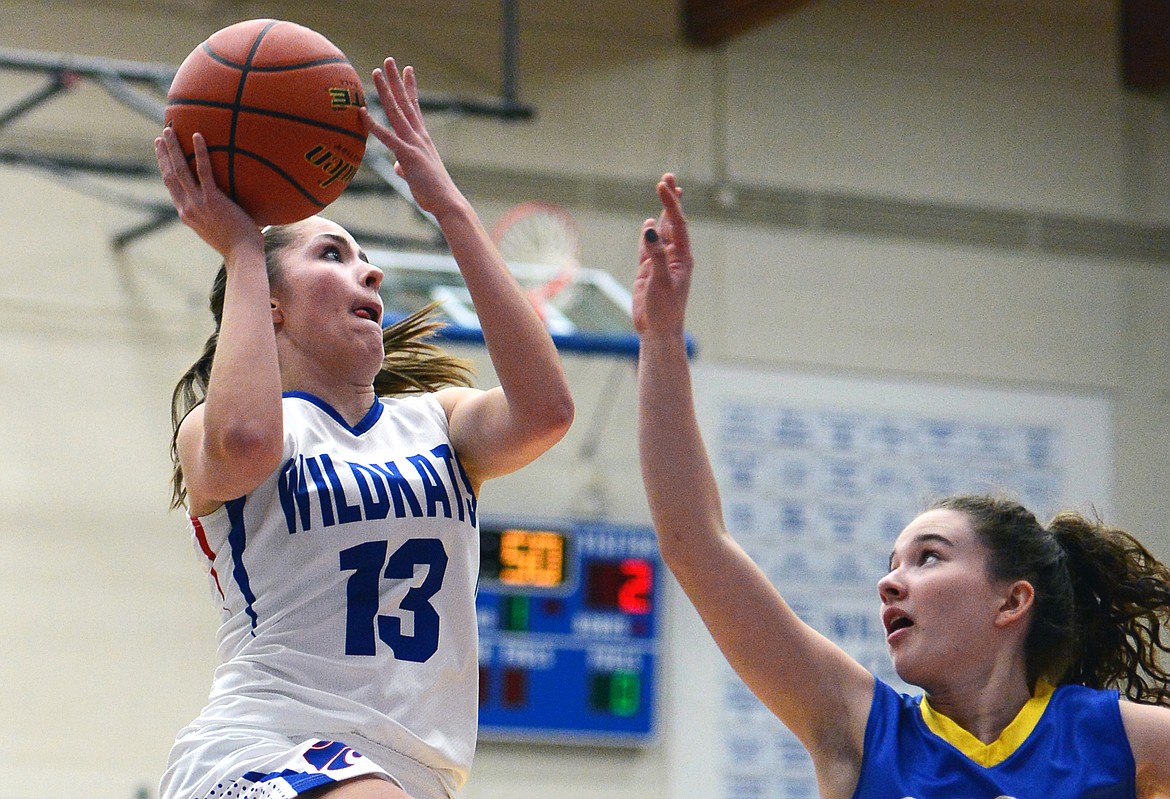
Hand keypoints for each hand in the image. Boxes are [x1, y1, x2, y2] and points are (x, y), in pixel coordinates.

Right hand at [154, 127, 262, 260]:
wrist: (242, 255)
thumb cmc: (237, 245)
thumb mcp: (217, 229)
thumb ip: (214, 216)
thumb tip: (224, 205)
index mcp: (186, 214)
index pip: (171, 187)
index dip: (165, 168)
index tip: (161, 154)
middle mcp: (187, 208)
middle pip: (170, 175)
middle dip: (164, 154)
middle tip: (162, 135)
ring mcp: (198, 203)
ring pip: (180, 170)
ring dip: (173, 148)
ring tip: (169, 131)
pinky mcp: (213, 200)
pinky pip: (204, 171)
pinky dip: (200, 152)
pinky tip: (198, 136)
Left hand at [360, 58, 461, 217]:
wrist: (447, 203)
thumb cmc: (434, 193)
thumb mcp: (417, 176)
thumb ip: (405, 167)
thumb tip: (397, 166)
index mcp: (423, 139)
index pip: (415, 107)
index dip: (410, 87)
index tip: (407, 70)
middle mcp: (419, 136)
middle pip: (405, 102)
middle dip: (396, 80)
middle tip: (389, 61)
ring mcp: (414, 144)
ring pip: (396, 111)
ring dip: (385, 91)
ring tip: (376, 72)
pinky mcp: (408, 156)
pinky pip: (387, 137)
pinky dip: (373, 124)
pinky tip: (363, 112)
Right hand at [633, 173, 691, 336]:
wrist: (658, 332)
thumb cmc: (665, 310)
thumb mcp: (660, 281)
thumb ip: (655, 255)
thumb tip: (649, 228)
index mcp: (683, 257)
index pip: (677, 224)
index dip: (670, 203)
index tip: (662, 185)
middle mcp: (674, 257)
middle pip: (672, 222)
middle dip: (670, 200)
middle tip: (668, 177)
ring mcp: (661, 263)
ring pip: (661, 231)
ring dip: (661, 212)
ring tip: (664, 191)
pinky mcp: (648, 272)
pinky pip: (648, 247)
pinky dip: (647, 234)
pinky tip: (648, 223)